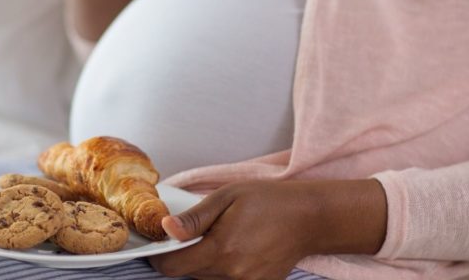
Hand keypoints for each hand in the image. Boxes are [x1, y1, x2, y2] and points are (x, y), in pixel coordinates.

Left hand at [149, 180, 387, 279]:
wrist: (310, 217)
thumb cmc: (268, 200)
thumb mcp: (227, 197)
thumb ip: (194, 218)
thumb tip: (166, 229)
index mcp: (221, 249)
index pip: (173, 268)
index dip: (160, 258)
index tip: (158, 246)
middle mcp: (233, 273)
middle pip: (189, 274)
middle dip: (184, 256)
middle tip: (192, 233)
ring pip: (207, 279)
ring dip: (203, 263)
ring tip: (219, 237)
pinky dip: (223, 268)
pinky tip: (234, 249)